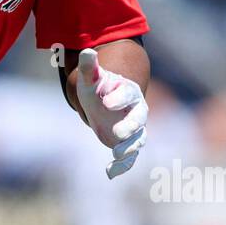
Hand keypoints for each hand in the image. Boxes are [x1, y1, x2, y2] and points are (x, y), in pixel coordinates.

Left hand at [75, 48, 148, 179]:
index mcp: (128, 92)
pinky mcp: (127, 144)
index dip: (119, 98)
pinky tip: (109, 173)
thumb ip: (90, 66)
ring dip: (129, 148)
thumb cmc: (98, 87)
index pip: (128, 94)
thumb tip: (86, 51)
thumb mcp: (90, 78)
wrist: (105, 102)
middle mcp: (136, 111)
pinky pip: (129, 157)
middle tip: (118, 133)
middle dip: (130, 126)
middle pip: (139, 119)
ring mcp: (134, 129)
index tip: (106, 102)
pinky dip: (122, 166)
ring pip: (138, 139)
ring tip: (116, 154)